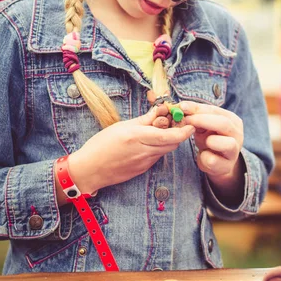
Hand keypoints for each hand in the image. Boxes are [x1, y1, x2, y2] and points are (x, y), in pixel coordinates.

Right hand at [65, 106, 194, 195]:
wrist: (89, 169)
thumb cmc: (101, 145)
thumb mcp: (122, 126)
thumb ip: (144, 119)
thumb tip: (160, 110)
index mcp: (138, 137)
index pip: (170, 135)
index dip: (184, 131)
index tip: (190, 124)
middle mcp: (144, 151)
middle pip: (172, 143)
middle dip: (178, 133)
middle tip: (176, 123)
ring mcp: (144, 163)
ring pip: (165, 150)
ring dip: (168, 140)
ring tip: (160, 130)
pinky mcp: (142, 170)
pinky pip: (156, 156)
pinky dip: (158, 147)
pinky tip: (149, 142)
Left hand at [179, 101, 243, 200]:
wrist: (216, 162)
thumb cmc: (210, 139)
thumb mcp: (203, 125)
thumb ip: (195, 115)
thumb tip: (183, 106)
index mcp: (232, 120)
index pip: (216, 110)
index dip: (198, 108)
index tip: (182, 107)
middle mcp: (237, 134)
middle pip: (224, 123)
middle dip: (203, 120)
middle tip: (186, 120)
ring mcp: (234, 151)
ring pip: (227, 144)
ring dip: (210, 141)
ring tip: (203, 141)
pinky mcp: (227, 166)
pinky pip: (213, 160)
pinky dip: (204, 157)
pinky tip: (203, 155)